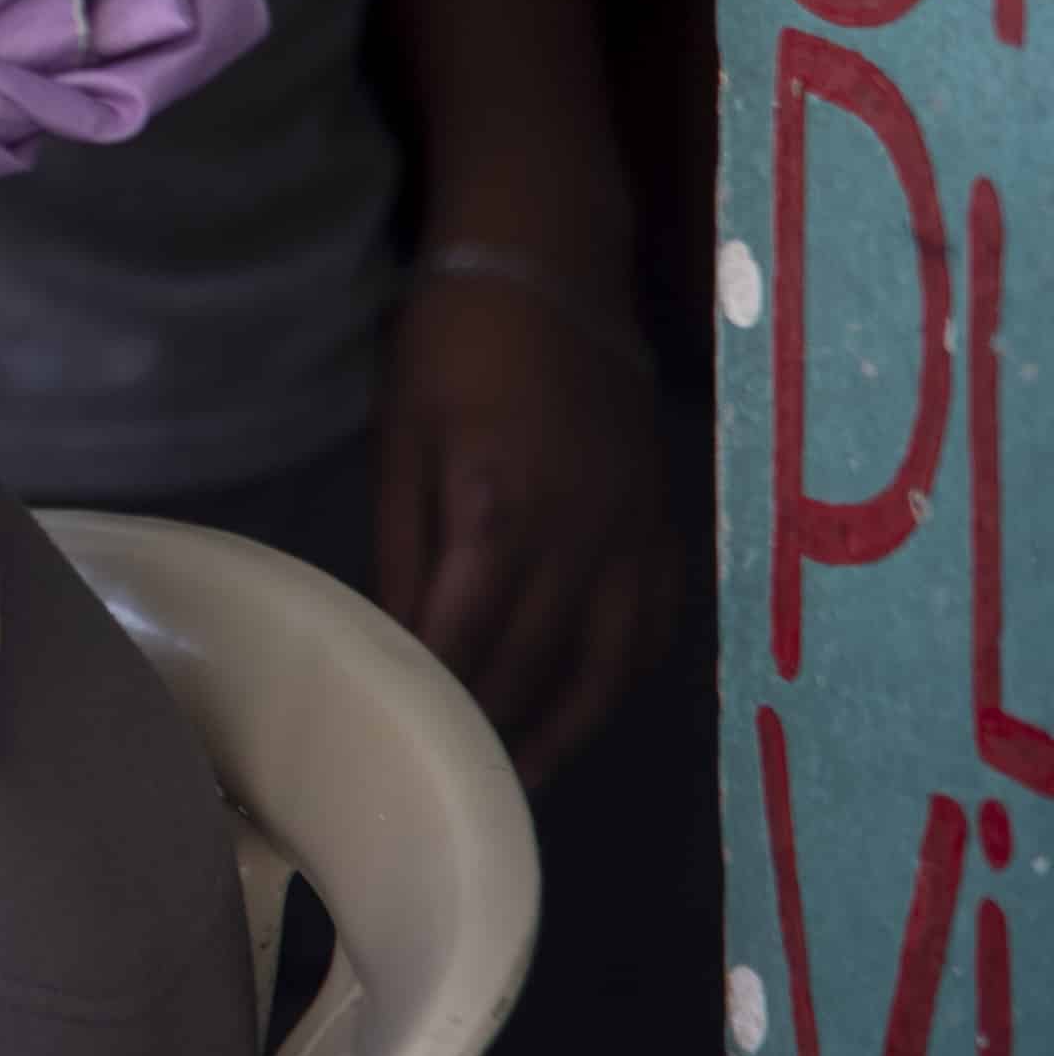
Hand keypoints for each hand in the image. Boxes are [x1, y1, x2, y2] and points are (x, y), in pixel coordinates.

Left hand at [375, 264, 678, 784]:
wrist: (548, 266)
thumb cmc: (449, 346)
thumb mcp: (402, 441)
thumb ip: (403, 547)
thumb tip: (393, 640)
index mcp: (500, 510)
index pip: (467, 635)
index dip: (440, 697)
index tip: (410, 749)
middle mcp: (580, 533)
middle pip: (539, 660)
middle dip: (497, 730)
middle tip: (459, 789)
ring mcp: (633, 529)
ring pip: (608, 658)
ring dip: (569, 725)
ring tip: (526, 777)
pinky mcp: (662, 518)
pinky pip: (655, 618)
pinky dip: (625, 671)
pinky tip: (593, 701)